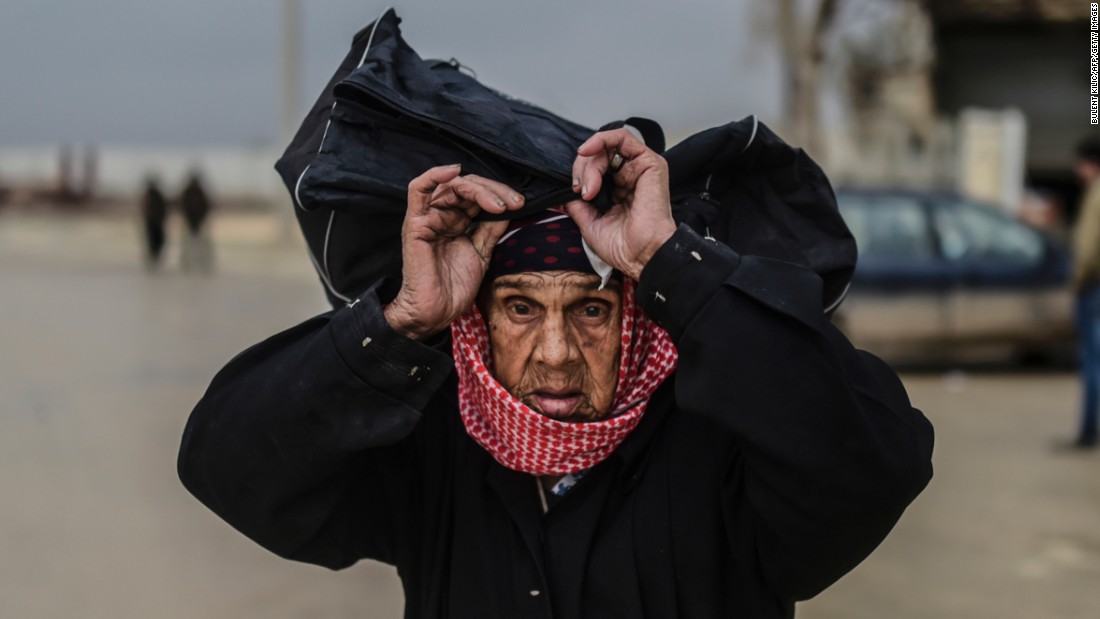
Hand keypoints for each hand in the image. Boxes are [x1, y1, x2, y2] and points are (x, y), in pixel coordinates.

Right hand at [384, 165, 523, 339]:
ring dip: (479, 189)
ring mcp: (428, 217)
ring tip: (498, 204)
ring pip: (451, 185)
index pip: (478, 194)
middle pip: (468, 187)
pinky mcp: (416, 222)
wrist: (436, 311)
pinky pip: (417, 189)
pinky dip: (434, 175)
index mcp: (457, 220)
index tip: (521, 203)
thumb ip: (492, 228)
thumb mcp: (482, 252)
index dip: (500, 194)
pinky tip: (454, 171)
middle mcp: (442, 215)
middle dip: (494, 190)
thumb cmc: (455, 287)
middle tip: (514, 202)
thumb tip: (510, 207)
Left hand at [563, 128, 676, 280]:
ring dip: (590, 161)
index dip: (580, 173)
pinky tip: (588, 153)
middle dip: (582, 168)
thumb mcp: (589, 223)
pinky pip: (623, 137)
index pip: (596, 167)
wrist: (641, 256)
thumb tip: (563, 193)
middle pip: (600, 155)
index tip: (574, 191)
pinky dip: (602, 140)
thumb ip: (577, 205)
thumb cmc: (623, 247)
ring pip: (608, 146)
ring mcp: (640, 169)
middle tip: (579, 189)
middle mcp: (631, 177)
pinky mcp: (650, 163)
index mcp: (620, 190)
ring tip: (587, 185)